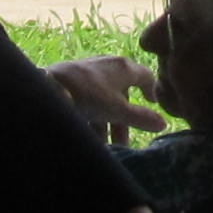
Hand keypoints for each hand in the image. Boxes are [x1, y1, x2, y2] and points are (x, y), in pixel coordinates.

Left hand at [43, 55, 171, 144]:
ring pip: (105, 101)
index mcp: (124, 68)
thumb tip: (163, 124)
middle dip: (124, 122)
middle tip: (123, 143)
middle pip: (123, 95)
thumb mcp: (118, 111)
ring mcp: (90, 72)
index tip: (153, 106)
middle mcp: (109, 66)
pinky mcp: (74, 80)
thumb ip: (141, 118)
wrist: (49, 87)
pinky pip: (89, 100)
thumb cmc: (90, 95)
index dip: (151, 91)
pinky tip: (88, 137)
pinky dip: (93, 118)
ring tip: (104, 147)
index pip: (146, 76)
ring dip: (107, 124)